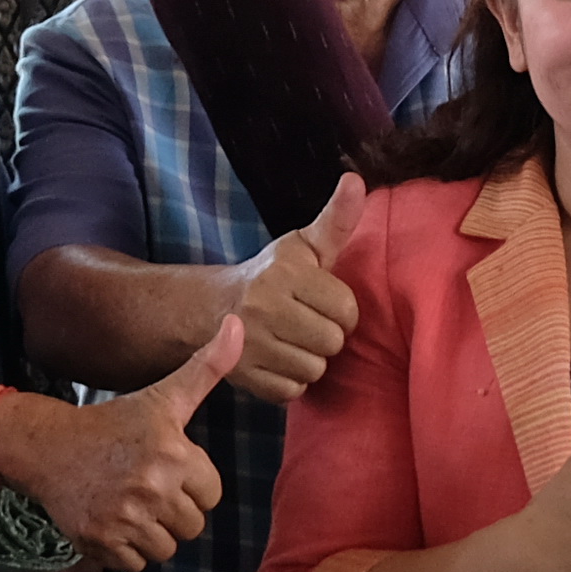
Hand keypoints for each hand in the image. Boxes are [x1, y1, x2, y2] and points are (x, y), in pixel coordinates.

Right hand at [0, 319, 243, 571]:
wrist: (48, 447)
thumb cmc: (113, 422)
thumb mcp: (163, 396)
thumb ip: (207, 367)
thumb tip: (239, 323)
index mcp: (173, 455)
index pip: (212, 494)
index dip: (192, 482)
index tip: (166, 466)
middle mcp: (151, 489)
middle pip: (192, 525)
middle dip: (174, 509)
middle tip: (145, 485)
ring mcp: (124, 519)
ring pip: (166, 549)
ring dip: (152, 533)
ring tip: (130, 503)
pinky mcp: (101, 543)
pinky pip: (136, 565)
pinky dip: (126, 550)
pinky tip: (113, 520)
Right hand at [222, 173, 371, 403]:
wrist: (214, 308)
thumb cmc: (273, 276)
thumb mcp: (304, 246)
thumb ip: (336, 220)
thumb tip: (356, 180)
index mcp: (285, 273)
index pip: (346, 309)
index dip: (342, 310)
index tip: (325, 303)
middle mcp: (264, 307)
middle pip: (332, 342)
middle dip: (328, 336)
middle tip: (309, 324)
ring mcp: (250, 343)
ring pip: (314, 369)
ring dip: (310, 360)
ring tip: (294, 342)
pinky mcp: (242, 375)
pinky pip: (292, 391)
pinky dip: (291, 381)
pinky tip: (279, 360)